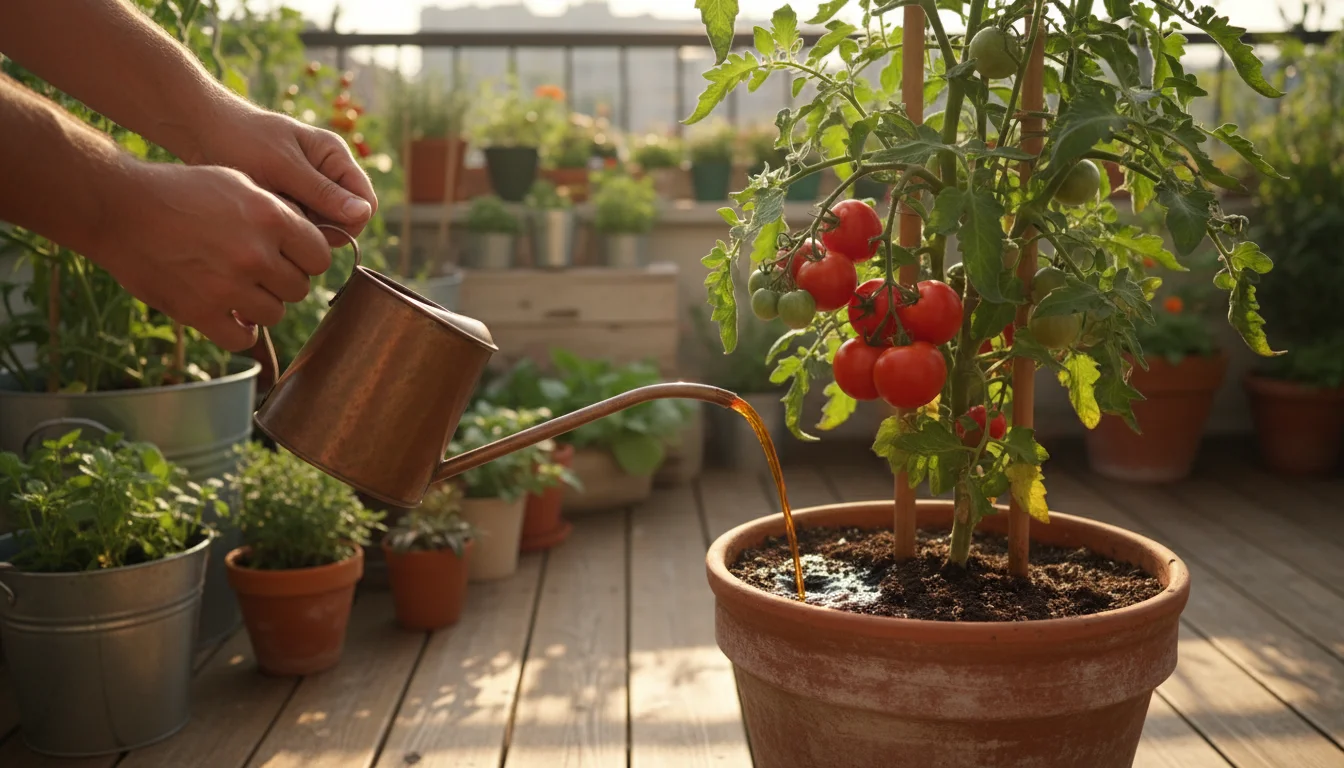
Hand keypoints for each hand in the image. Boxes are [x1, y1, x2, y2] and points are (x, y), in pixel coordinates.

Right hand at [97, 161, 330, 351]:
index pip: (320, 257)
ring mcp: (228, 286)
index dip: (306, 258)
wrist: (120, 209)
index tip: (290, 256)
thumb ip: (280, 213)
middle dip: (283, 281)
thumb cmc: (182, 192)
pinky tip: (230, 315)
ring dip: (261, 305)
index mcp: (270, 218)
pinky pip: (243, 339)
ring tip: (238, 287)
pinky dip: (241, 331)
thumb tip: (315, 241)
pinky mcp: (200, 312)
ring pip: (275, 313)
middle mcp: (255, 254)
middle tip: (258, 271)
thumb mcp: (239, 184)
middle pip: (299, 288)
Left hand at [193, 104, 377, 245]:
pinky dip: (285, 223)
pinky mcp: (292, 198)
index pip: (366, 203)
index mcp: (336, 156)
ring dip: (299, 226)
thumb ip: (322, 192)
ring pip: (322, 225)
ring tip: (269, 209)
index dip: (348, 223)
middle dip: (319, 226)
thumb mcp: (282, 166)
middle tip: (282, 216)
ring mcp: (310, 187)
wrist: (200, 130)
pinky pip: (300, 223)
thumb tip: (363, 213)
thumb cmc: (240, 139)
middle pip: (346, 219)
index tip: (311, 227)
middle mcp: (329, 172)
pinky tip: (263, 211)